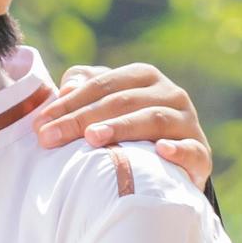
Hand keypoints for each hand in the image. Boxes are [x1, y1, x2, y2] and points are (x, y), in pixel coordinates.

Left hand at [36, 61, 212, 191]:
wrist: (168, 165)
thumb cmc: (125, 127)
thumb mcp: (103, 103)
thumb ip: (83, 88)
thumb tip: (67, 87)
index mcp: (143, 77)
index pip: (101, 85)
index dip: (68, 103)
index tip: (40, 124)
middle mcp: (170, 94)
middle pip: (121, 101)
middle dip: (81, 118)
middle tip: (50, 136)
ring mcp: (188, 123)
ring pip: (153, 119)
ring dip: (121, 128)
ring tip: (92, 138)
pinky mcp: (201, 153)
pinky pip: (192, 150)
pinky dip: (178, 149)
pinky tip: (161, 151)